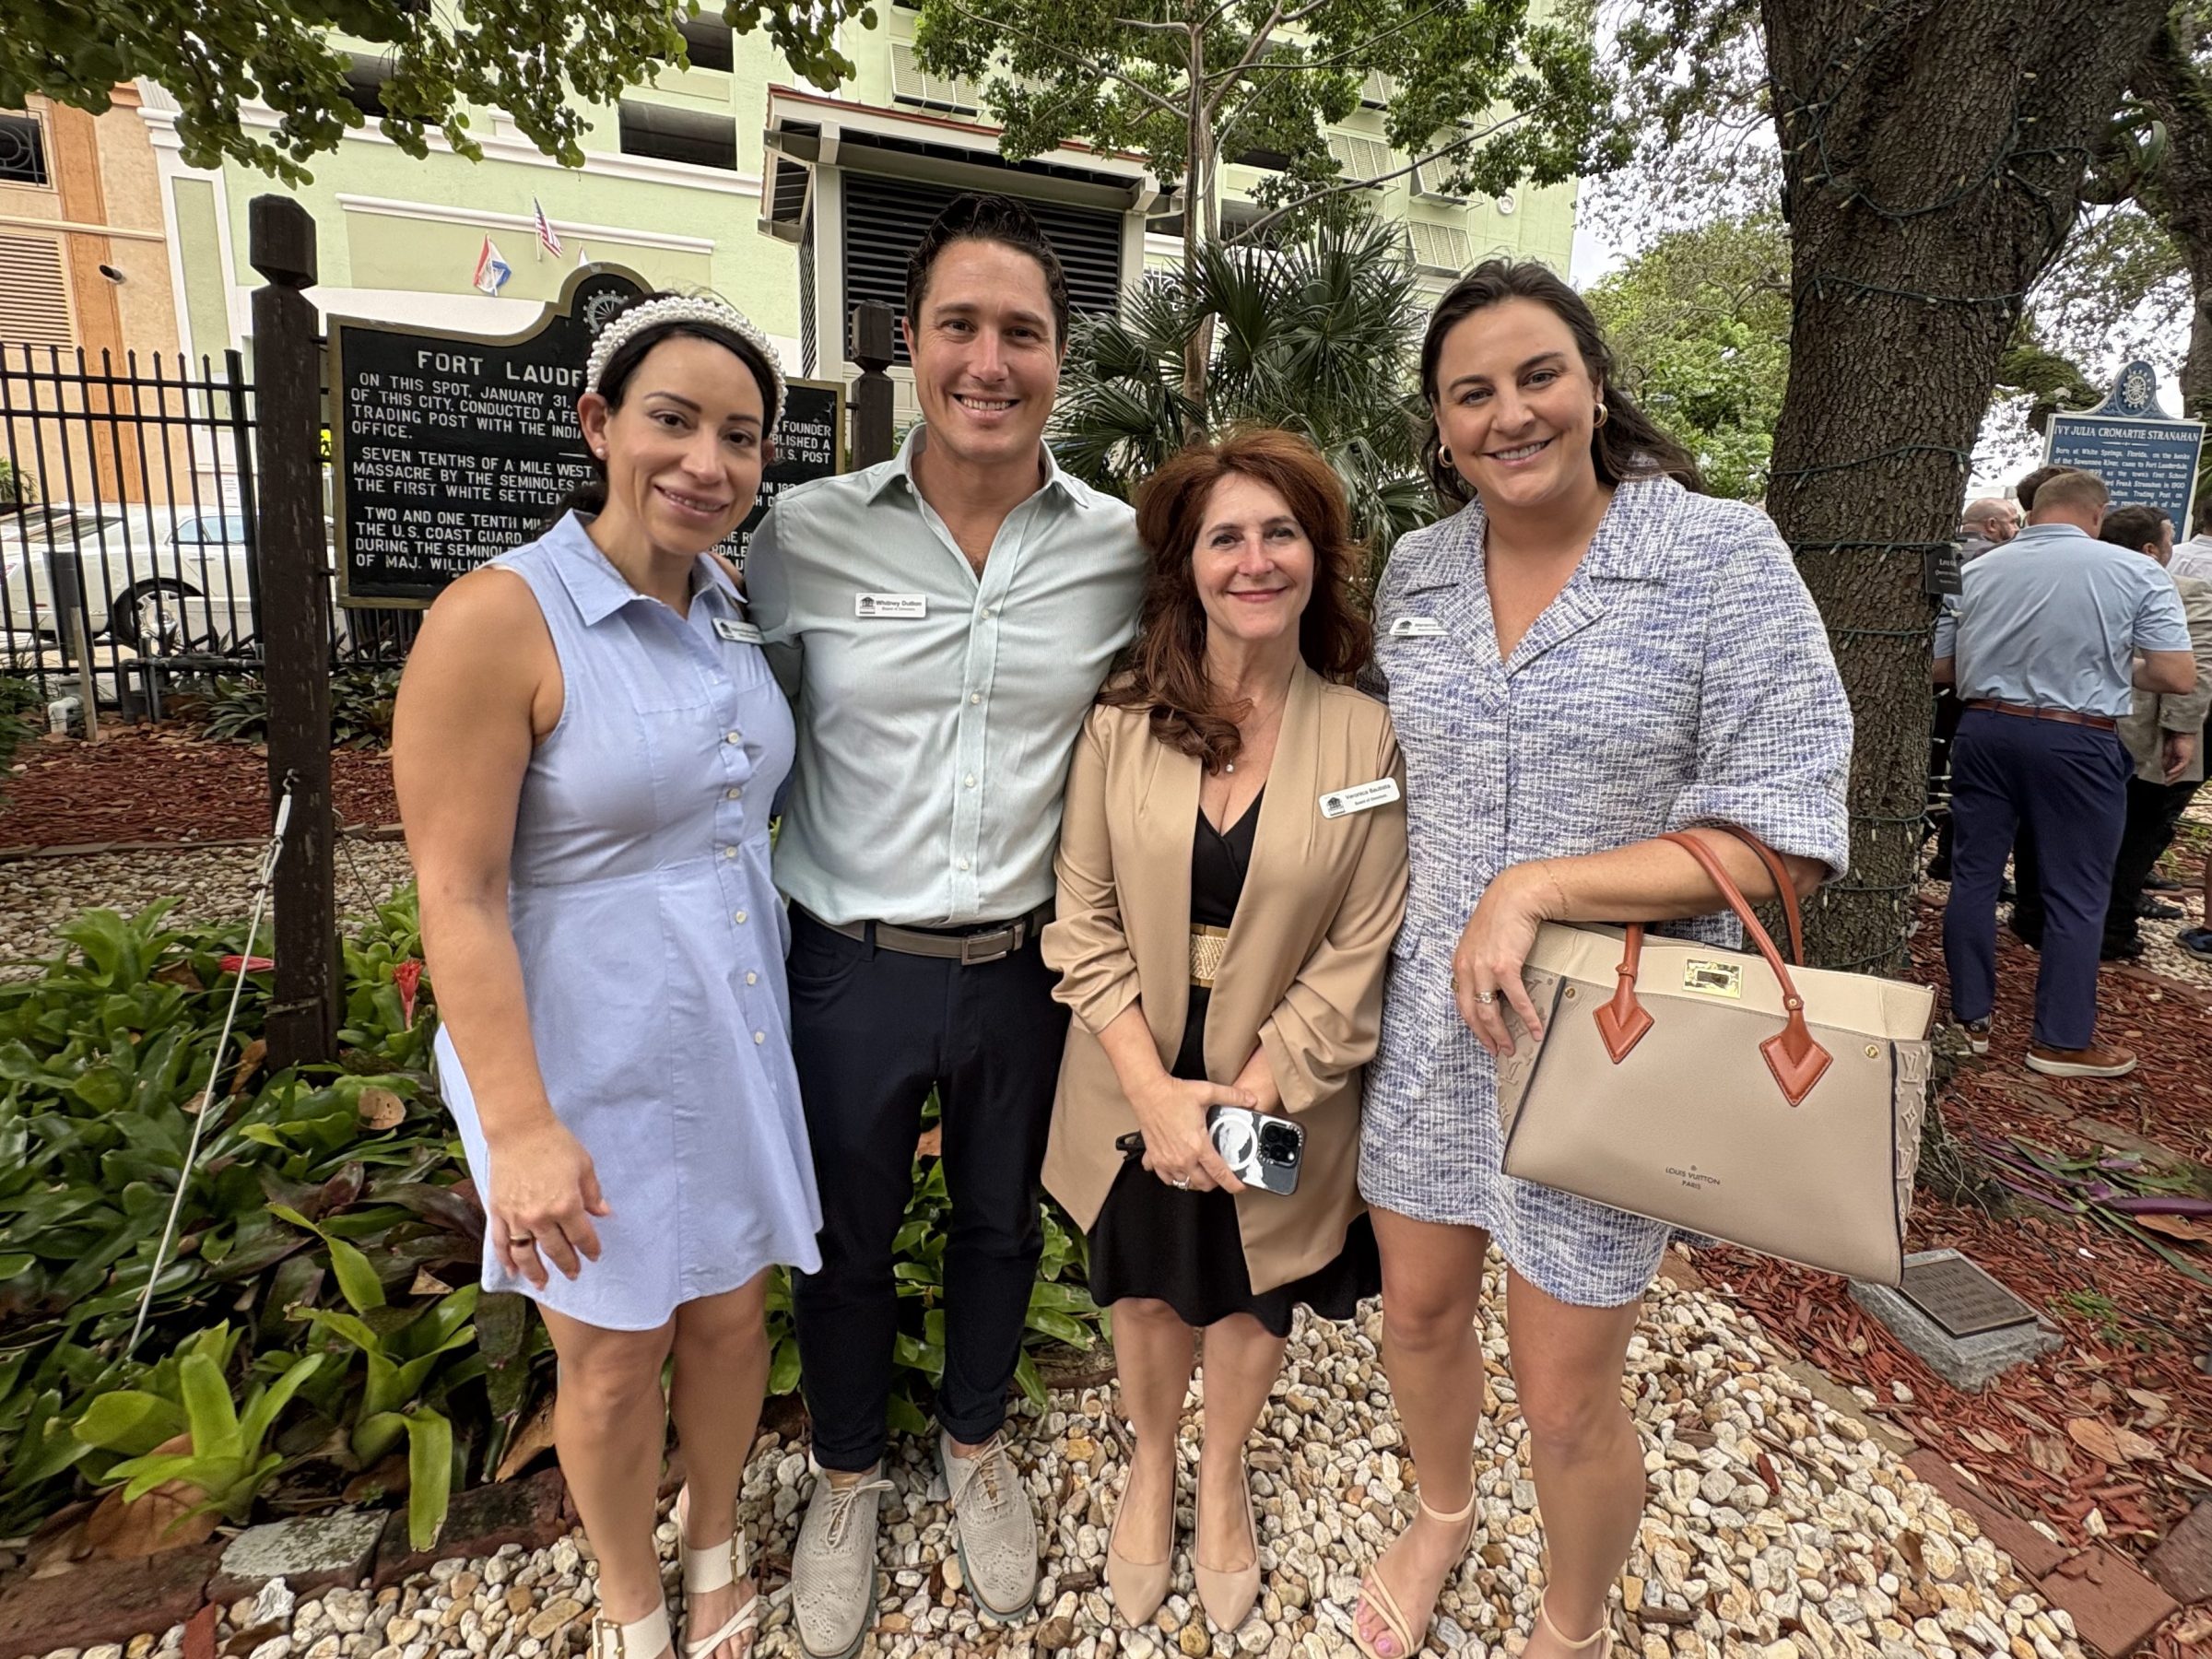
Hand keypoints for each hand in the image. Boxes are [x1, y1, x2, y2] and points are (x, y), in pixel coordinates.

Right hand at [485, 1115, 610, 1287]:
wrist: (519, 1130)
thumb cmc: (555, 1143)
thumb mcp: (584, 1166)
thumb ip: (593, 1194)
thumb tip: (603, 1214)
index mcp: (566, 1205)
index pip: (581, 1236)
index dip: (590, 1248)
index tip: (594, 1255)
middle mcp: (541, 1217)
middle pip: (556, 1249)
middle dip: (567, 1263)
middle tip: (574, 1273)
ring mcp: (517, 1217)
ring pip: (526, 1254)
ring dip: (535, 1272)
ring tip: (543, 1283)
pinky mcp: (497, 1212)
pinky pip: (500, 1243)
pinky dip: (506, 1260)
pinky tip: (512, 1271)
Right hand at [1127, 1074, 1253, 1192]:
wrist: (1148, 1092)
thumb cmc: (1173, 1094)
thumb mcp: (1207, 1092)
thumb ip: (1232, 1096)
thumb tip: (1250, 1099)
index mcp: (1198, 1145)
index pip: (1220, 1173)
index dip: (1233, 1184)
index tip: (1239, 1186)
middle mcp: (1183, 1157)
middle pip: (1203, 1184)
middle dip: (1215, 1183)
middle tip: (1219, 1175)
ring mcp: (1167, 1160)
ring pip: (1185, 1183)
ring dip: (1195, 1181)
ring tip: (1201, 1172)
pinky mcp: (1155, 1158)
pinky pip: (1166, 1178)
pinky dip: (1174, 1177)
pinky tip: (1179, 1169)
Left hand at [1452, 861, 1560, 1059]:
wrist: (1514, 897)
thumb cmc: (1501, 916)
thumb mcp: (1479, 942)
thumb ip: (1479, 963)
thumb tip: (1491, 987)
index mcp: (1459, 964)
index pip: (1461, 1002)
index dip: (1472, 1024)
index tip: (1482, 1037)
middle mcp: (1467, 968)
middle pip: (1471, 1013)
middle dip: (1484, 1036)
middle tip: (1496, 1050)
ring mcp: (1484, 969)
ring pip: (1489, 1013)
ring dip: (1502, 1034)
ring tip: (1511, 1047)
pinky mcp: (1504, 967)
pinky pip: (1516, 1001)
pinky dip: (1527, 1018)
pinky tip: (1535, 1028)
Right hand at [2162, 730, 2196, 783]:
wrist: (2180, 734)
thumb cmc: (2173, 741)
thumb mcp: (2166, 753)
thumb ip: (2164, 760)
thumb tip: (2159, 768)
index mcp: (2177, 761)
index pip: (2173, 771)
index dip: (2168, 776)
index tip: (2162, 780)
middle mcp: (2182, 762)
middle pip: (2177, 773)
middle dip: (2170, 778)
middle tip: (2163, 783)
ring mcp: (2185, 761)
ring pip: (2179, 771)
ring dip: (2172, 776)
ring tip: (2165, 780)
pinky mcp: (2186, 758)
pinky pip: (2180, 766)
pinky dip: (2174, 770)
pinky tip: (2169, 773)